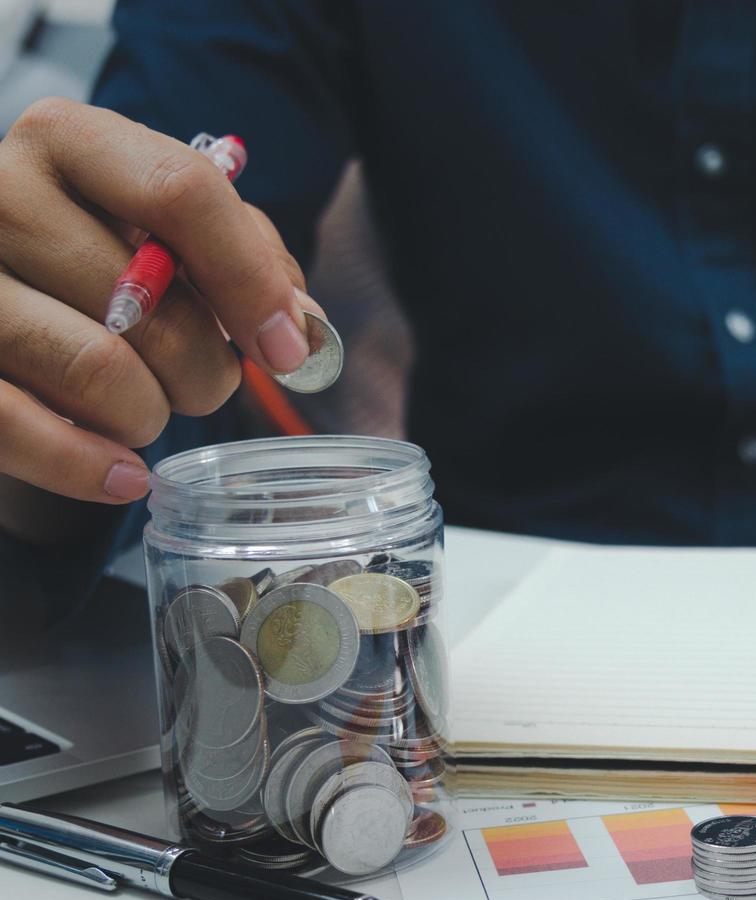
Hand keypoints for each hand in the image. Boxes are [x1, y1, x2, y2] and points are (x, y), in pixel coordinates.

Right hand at [0, 97, 316, 506]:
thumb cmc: (96, 255)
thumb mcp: (170, 229)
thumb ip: (247, 255)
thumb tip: (299, 324)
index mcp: (67, 141)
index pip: (183, 194)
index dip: (252, 281)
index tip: (287, 347)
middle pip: (148, 300)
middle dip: (205, 369)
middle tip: (206, 385)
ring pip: (96, 370)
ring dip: (150, 414)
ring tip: (149, 410)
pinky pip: (16, 427)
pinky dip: (87, 465)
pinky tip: (123, 475)